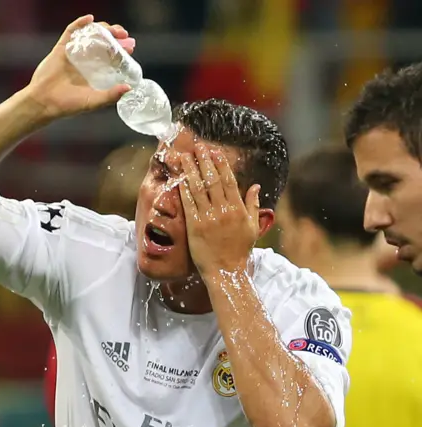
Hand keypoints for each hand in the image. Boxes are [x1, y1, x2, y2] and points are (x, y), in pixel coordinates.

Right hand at [24, 15, 133, 119]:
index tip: (130, 47)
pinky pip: (70, 32)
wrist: (44, 102)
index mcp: (94, 72)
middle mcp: (85, 61)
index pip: (111, 57)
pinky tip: (89, 19)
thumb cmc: (68, 105)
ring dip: (102, 28)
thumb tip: (129, 87)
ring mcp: (73, 53)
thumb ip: (110, 96)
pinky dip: (80, 23)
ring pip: (90, 35)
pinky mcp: (61, 48)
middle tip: (124, 35)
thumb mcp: (93, 101)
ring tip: (113, 29)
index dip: (122, 50)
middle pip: (103, 43)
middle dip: (115, 36)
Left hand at [179, 144, 260, 274]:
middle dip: (205, 161)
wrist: (226, 271)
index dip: (221, 165)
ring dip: (191, 170)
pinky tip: (179, 179)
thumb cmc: (239, 250)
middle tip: (198, 146)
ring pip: (198, 189)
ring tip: (184, 157)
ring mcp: (208, 218)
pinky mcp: (194, 226)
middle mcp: (223, 211)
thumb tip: (255, 186)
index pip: (229, 181)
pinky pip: (188, 204)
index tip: (215, 152)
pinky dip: (184, 190)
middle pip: (212, 180)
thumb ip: (253, 205)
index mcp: (238, 209)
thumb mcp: (252, 227)